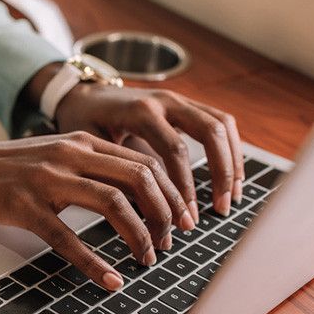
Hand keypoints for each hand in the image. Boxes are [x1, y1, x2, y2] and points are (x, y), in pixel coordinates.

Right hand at [0, 121, 196, 290]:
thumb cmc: (11, 165)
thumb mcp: (58, 155)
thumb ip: (94, 166)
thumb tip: (138, 194)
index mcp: (84, 143)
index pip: (145, 162)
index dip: (172, 194)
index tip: (183, 221)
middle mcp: (71, 155)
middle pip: (139, 179)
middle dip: (165, 215)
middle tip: (169, 244)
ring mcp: (47, 180)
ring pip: (112, 203)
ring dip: (138, 236)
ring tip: (146, 259)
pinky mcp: (24, 207)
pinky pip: (66, 238)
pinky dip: (93, 263)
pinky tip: (108, 280)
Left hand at [54, 83, 244, 217]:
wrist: (82, 94)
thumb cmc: (82, 121)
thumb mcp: (90, 147)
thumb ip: (116, 173)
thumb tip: (142, 215)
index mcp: (140, 111)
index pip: (174, 150)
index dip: (184, 187)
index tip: (186, 218)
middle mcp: (165, 100)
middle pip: (210, 132)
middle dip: (220, 173)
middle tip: (219, 210)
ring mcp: (179, 99)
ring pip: (222, 125)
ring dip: (232, 162)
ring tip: (231, 197)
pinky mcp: (185, 105)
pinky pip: (219, 122)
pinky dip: (230, 149)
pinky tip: (230, 177)